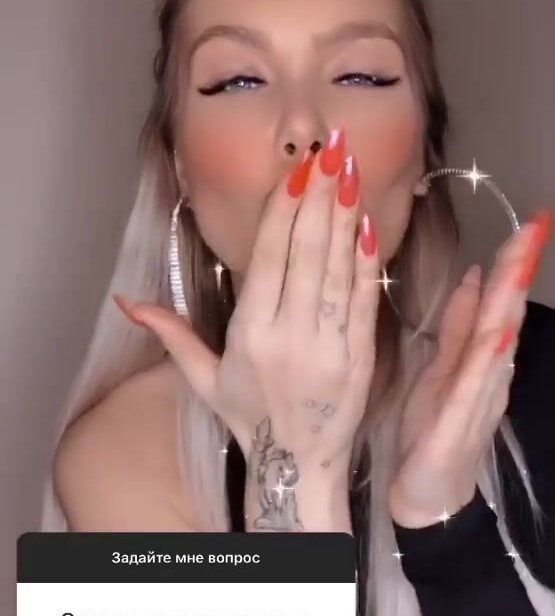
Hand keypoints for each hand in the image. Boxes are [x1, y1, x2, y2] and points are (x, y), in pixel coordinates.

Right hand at [113, 135, 380, 481]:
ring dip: (346, 215)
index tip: (296, 170)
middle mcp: (290, 336)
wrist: (297, 467)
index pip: (269, 259)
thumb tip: (125, 302)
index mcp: (250, 336)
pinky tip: (368, 223)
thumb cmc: (249, 417)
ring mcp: (330, 346)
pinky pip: (363, 299)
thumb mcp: (204, 378)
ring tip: (350, 169)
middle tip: (330, 148)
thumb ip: (171, 334)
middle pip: (306, 253)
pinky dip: (367, 260)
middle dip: (319, 196)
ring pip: (338, 268)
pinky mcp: (361, 356)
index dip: (284, 210)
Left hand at [388, 210, 551, 526]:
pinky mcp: (459, 427)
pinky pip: (475, 389)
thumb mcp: (440, 369)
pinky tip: (497, 336)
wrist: (428, 499)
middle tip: (536, 228)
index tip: (530, 220)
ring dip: (510, 306)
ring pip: (498, 346)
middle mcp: (489, 375)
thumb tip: (474, 276)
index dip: (514, 261)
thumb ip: (458, 327)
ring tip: (519, 267)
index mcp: (480, 357)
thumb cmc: (430, 432)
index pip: (501, 301)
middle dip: (520, 271)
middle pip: (508, 315)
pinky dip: (487, 362)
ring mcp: (478, 400)